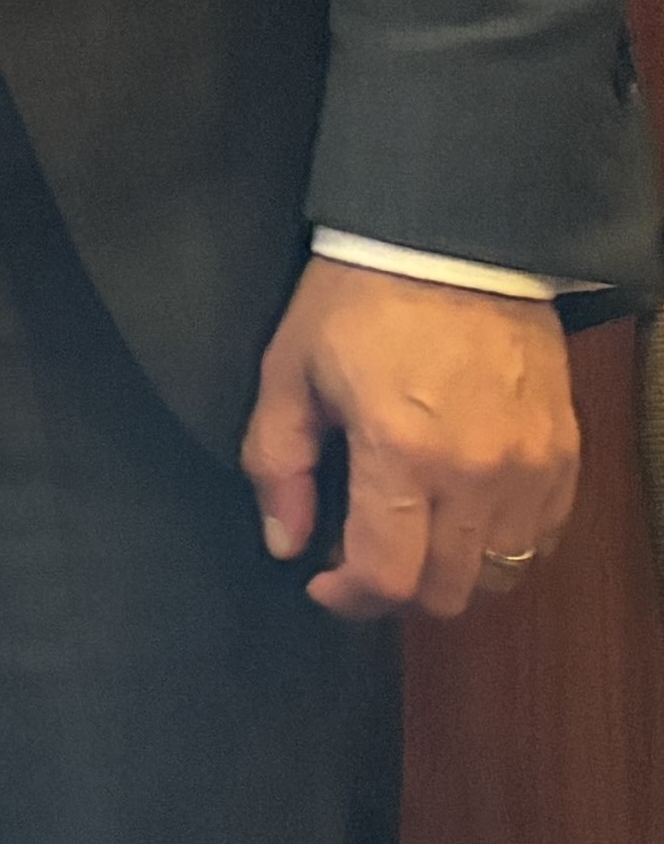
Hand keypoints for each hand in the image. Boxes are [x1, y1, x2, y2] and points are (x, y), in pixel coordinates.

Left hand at [244, 255, 579, 619]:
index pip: (387, 576)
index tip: (322, 583)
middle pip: (448, 591)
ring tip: (414, 532)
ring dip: (452, 570)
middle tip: (363, 556)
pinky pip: (542, 537)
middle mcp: (477, 474)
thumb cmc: (359, 300)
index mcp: (401, 453)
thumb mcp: (289, 371)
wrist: (451, 243)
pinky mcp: (566, 454)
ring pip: (502, 574)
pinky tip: (464, 512)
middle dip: (396, 590)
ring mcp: (531, 468)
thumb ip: (278, 464)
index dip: (349, 599)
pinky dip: (503, 544)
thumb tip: (286, 542)